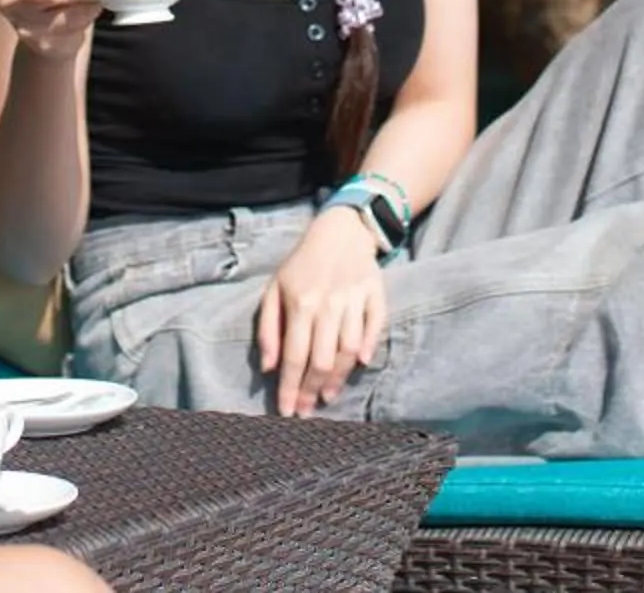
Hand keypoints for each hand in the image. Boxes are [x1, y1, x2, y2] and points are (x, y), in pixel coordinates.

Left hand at [256, 209, 386, 417]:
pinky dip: (370, 347)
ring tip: (326, 397)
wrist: (340, 230)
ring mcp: (355, 299)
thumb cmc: (301, 264)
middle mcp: (329, 304)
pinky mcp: (376, 294)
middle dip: (312, 391)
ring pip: (349, 350)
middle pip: (322, 359)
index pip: (295, 356)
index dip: (290, 387)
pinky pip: (376, 326)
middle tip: (306, 412)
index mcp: (301, 303)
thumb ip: (268, 328)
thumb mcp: (274, 289)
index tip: (286, 411)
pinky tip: (361, 365)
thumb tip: (268, 368)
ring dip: (338, 379)